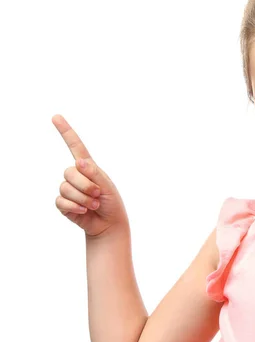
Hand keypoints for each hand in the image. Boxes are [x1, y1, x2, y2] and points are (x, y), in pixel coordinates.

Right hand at [52, 114, 128, 237]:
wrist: (109, 225)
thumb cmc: (112, 203)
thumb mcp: (108, 187)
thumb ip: (95, 174)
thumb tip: (79, 162)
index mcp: (89, 168)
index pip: (76, 147)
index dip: (66, 132)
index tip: (56, 117)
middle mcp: (76, 176)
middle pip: (69, 172)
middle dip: (86, 185)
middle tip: (98, 195)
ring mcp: (68, 189)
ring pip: (65, 187)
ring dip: (83, 198)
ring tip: (94, 205)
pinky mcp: (63, 203)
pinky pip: (61, 201)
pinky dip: (75, 207)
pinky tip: (83, 211)